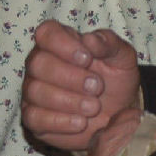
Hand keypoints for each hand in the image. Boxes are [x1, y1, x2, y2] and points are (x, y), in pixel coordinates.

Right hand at [22, 22, 139, 150]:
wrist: (120, 112)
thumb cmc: (116, 77)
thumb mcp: (121, 55)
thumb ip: (108, 43)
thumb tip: (90, 40)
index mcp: (58, 41)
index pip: (46, 33)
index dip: (63, 44)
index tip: (87, 58)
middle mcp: (40, 63)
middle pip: (38, 63)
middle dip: (69, 77)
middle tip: (96, 87)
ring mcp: (33, 90)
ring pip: (35, 91)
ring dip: (67, 100)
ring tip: (93, 107)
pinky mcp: (34, 118)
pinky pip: (34, 118)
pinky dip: (59, 122)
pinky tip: (81, 122)